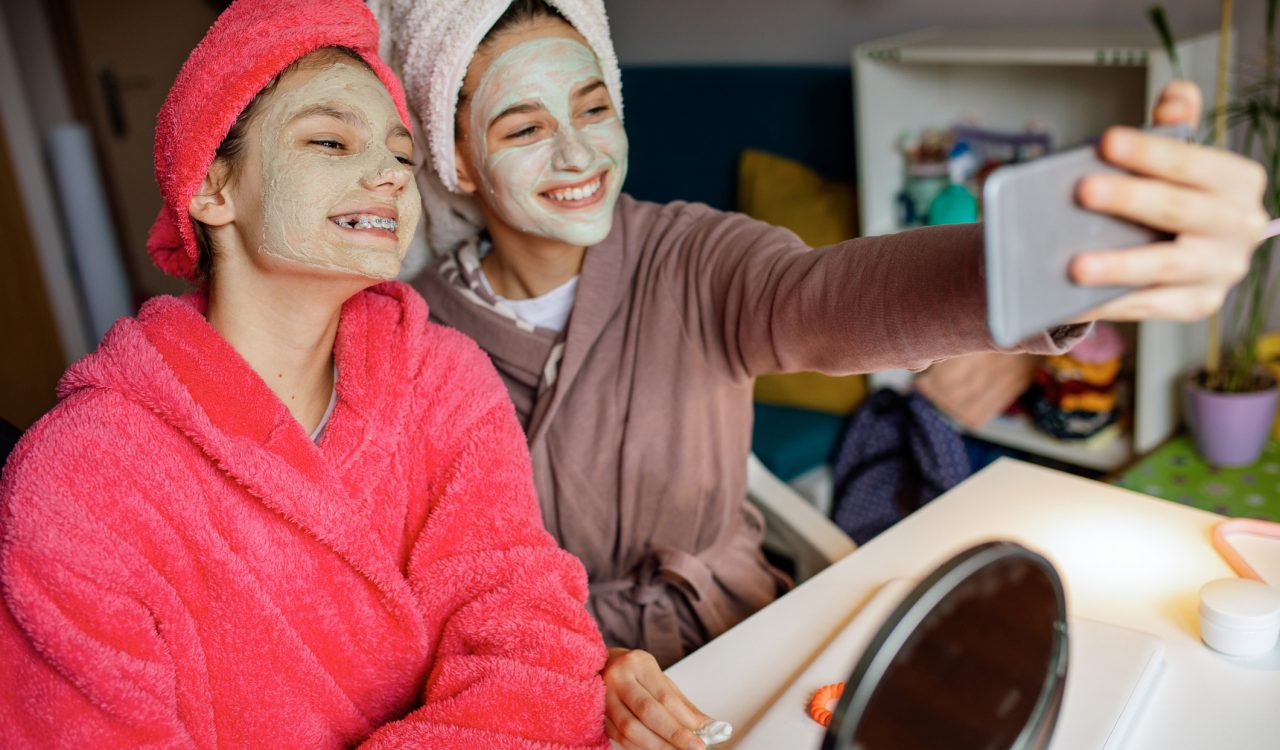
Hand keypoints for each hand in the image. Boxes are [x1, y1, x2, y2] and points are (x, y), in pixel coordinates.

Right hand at [603, 647, 709, 749]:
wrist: (601, 667)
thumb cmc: (635, 674)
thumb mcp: (661, 680)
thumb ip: (682, 705)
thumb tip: (708, 727)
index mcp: (638, 664)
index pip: (665, 697)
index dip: (685, 721)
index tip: (704, 737)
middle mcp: (618, 677)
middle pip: (647, 712)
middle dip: (674, 735)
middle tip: (695, 748)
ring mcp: (603, 696)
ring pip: (630, 729)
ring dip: (657, 746)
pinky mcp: (597, 715)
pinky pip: (620, 737)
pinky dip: (641, 748)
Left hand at [1070, 80, 1268, 321]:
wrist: (1194, 252)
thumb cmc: (1177, 195)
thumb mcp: (1181, 159)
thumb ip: (1177, 127)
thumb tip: (1176, 98)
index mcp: (1239, 182)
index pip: (1192, 162)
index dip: (1149, 151)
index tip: (1106, 140)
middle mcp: (1240, 226)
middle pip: (1179, 210)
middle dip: (1130, 199)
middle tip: (1083, 191)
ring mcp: (1221, 270)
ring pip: (1165, 266)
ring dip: (1118, 265)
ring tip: (1073, 265)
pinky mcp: (1197, 304)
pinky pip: (1148, 306)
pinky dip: (1109, 302)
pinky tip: (1071, 299)